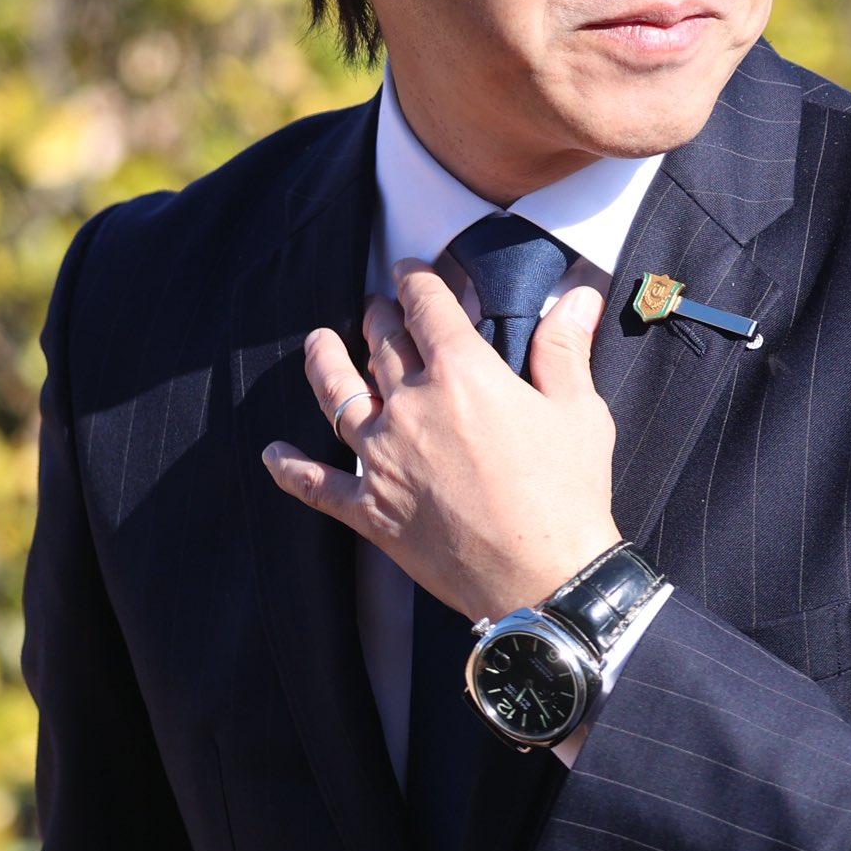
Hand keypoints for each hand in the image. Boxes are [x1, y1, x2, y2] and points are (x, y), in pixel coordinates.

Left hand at [260, 258, 621, 622]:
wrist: (542, 579)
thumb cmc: (566, 495)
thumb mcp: (578, 412)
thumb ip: (564, 349)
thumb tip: (578, 298)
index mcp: (461, 374)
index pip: (427, 307)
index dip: (415, 280)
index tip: (410, 270)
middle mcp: (410, 408)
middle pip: (381, 345)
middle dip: (379, 318)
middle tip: (378, 307)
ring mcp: (381, 459)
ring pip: (337, 397)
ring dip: (324, 363)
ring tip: (318, 343)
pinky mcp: (369, 509)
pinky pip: (315, 484)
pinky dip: (290, 468)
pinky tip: (272, 453)